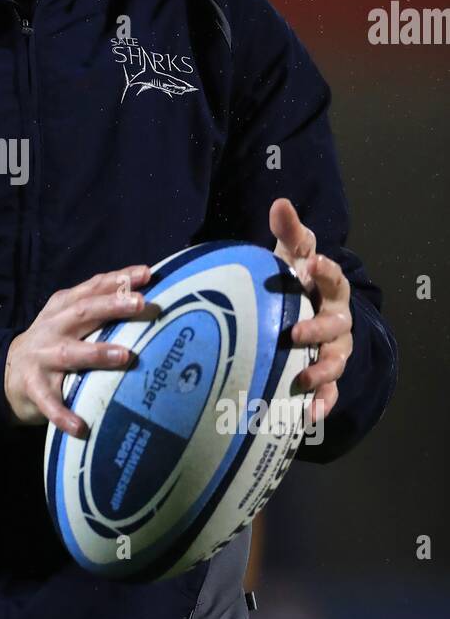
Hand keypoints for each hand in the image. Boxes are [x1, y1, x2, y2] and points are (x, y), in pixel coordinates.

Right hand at [4, 267, 160, 437]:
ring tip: (124, 356)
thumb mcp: (66, 317)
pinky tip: (81, 427)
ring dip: (96, 353)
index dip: (117, 280)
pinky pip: (49, 402)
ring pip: (69, 354)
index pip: (92, 288)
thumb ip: (95, 304)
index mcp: (62, 308)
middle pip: (82, 313)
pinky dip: (63, 414)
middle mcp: (52, 329)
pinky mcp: (33, 388)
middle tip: (141, 303)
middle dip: (111, 306)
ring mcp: (41, 358)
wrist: (6, 372)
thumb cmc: (51, 342)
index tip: (146, 274)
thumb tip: (143, 289)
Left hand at [270, 197, 352, 422]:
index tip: (310, 263)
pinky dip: (320, 405)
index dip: (324, 270)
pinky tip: (306, 416)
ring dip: (321, 372)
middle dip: (317, 330)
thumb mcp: (291, 255)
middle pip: (335, 325)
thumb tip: (280, 202)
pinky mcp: (325, 378)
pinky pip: (328, 395)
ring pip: (335, 363)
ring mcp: (333, 351)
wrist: (304, 314)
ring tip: (303, 379)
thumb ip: (289, 232)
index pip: (332, 277)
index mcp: (328, 289)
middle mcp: (337, 321)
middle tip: (294, 333)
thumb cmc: (295, 282)